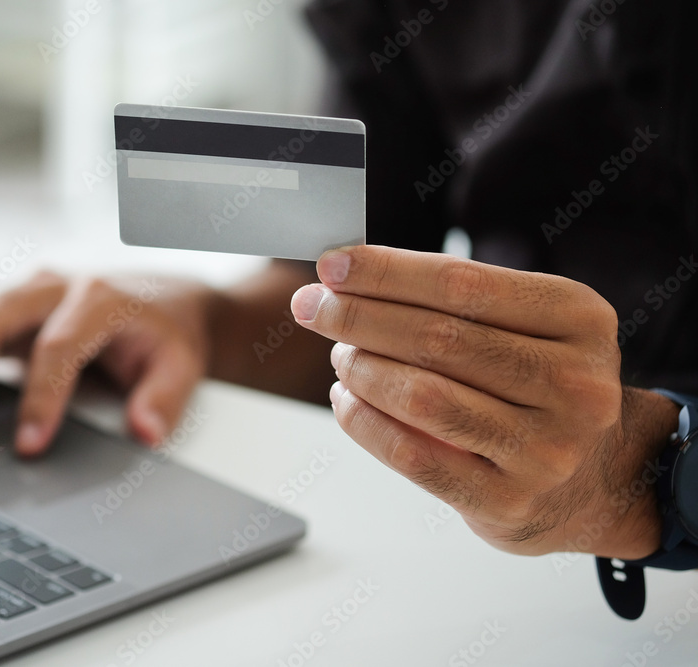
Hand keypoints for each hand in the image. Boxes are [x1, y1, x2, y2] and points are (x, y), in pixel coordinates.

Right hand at [0, 271, 212, 455]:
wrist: (158, 299)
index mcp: (98, 298)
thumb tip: (144, 432)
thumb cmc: (164, 335)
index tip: (29, 448)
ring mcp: (17, 293)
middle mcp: (49, 286)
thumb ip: (165, 398)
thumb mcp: (181, 365)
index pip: (58, 345)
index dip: (41, 398)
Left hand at [292, 245, 678, 558]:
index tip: (332, 265)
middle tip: (313, 306)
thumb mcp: (532, 325)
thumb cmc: (539, 384)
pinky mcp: (508, 501)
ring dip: (361, 369)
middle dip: (358, 317)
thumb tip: (346, 277)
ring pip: (423, 397)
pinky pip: (414, 456)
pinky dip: (365, 423)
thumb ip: (457, 299)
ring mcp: (546, 449)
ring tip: (340, 355)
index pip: (462, 283)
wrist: (594, 478)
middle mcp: (574, 384)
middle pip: (438, 338)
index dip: (386, 272)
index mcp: (579, 320)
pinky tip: (346, 401)